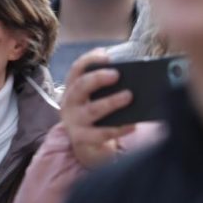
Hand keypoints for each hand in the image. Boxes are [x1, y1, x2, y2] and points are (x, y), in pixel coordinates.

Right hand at [61, 49, 136, 169]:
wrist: (87, 147)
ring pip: (92, 110)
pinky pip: (102, 133)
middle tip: (117, 74)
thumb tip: (133, 76)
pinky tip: (132, 124)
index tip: (106, 56)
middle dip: (98, 78)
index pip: (76, 70)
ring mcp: (74, 122)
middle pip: (80, 87)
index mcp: (73, 89)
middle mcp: (70, 104)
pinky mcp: (83, 140)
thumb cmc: (96, 116)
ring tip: (129, 96)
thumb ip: (106, 88)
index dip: (89, 60)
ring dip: (111, 102)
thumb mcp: (95, 99)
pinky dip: (119, 128)